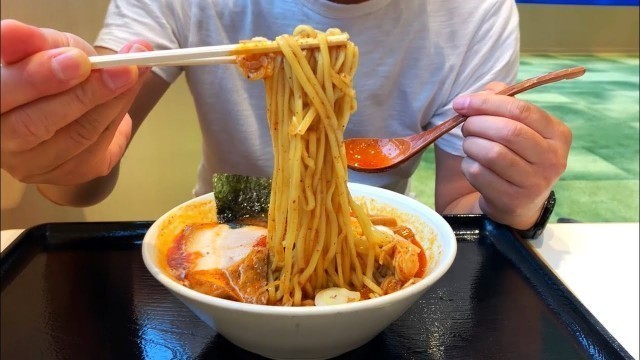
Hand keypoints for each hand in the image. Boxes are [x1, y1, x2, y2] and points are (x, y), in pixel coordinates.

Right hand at [1, 19, 151, 185]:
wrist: (65, 103)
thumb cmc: (47, 69)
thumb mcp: (43, 47)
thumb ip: (36, 43)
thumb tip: (22, 33)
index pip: (3, 93)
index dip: (38, 77)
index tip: (79, 59)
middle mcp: (1, 141)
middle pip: (35, 126)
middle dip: (84, 95)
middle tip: (122, 70)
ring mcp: (30, 164)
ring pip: (75, 138)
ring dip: (112, 103)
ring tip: (133, 73)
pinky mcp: (64, 174)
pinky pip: (97, 150)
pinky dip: (118, 118)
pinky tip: (128, 93)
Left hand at [452, 82, 571, 229]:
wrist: (518, 201)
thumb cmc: (517, 154)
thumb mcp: (519, 126)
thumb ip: (503, 101)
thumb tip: (483, 93)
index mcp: (558, 134)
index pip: (522, 110)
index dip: (487, 103)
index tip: (462, 102)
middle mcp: (553, 160)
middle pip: (508, 131)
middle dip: (477, 123)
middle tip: (465, 125)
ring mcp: (534, 183)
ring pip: (492, 153)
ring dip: (471, 144)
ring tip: (469, 144)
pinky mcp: (512, 200)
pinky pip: (479, 174)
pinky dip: (468, 165)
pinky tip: (472, 164)